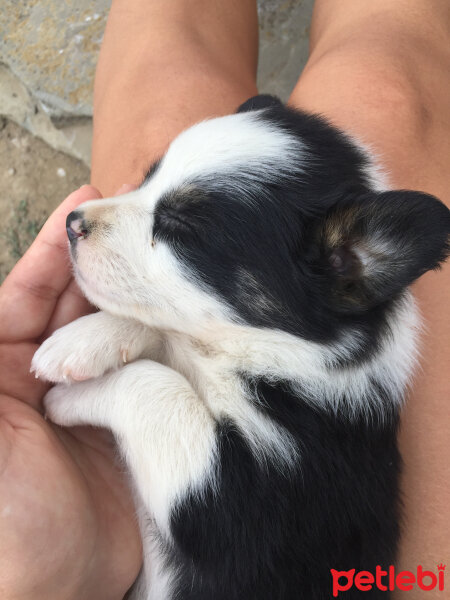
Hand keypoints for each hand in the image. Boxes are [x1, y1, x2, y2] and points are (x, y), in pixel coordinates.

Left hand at [0, 185, 141, 599]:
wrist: (58, 590)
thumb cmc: (0, 520)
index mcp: (6, 364)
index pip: (30, 291)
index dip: (56, 248)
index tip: (86, 202)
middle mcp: (58, 369)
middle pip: (84, 300)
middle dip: (107, 258)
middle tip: (141, 211)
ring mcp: (106, 390)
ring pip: (126, 326)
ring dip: (142, 293)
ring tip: (169, 254)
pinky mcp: (144, 415)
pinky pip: (158, 366)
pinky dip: (171, 338)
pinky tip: (190, 311)